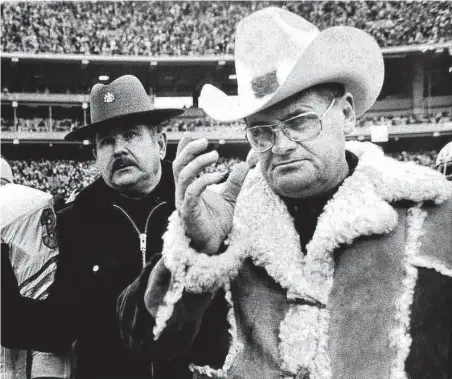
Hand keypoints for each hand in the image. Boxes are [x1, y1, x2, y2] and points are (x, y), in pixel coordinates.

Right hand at [173, 135, 249, 254]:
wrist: (215, 245)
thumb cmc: (216, 223)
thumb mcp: (229, 198)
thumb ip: (234, 182)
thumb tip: (244, 164)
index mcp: (188, 188)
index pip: (182, 164)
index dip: (185, 149)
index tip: (192, 135)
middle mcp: (182, 193)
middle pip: (179, 166)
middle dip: (189, 151)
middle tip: (205, 141)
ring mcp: (184, 203)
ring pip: (183, 176)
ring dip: (198, 163)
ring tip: (215, 155)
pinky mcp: (189, 212)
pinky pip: (192, 192)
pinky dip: (204, 180)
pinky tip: (219, 175)